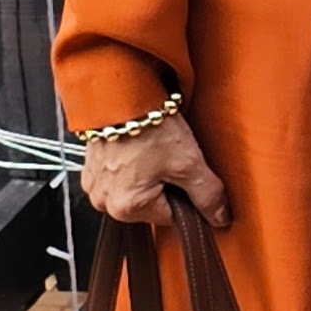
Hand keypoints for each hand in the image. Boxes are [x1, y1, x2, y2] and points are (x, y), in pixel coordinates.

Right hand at [80, 108, 227, 230]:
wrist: (118, 92)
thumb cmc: (149, 127)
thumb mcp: (188, 162)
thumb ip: (207, 195)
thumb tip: (220, 218)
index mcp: (126, 208)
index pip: (171, 216)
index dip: (186, 194)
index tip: (185, 170)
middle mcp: (104, 202)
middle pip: (151, 204)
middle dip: (165, 183)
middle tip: (168, 155)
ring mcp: (94, 185)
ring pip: (134, 189)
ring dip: (147, 173)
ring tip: (153, 147)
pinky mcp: (90, 168)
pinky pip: (117, 176)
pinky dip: (130, 164)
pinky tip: (138, 145)